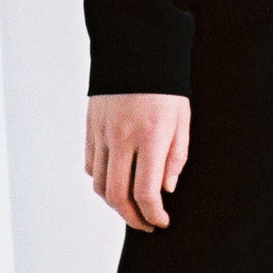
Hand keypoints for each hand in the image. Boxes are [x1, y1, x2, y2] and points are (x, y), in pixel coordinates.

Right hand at [86, 91, 191, 231]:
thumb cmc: (165, 84)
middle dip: (132, 219)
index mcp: (150, 136)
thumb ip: (176, 157)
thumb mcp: (182, 118)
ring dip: (115, 204)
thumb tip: (165, 189)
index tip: (162, 222)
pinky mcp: (90, 128)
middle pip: (117, 196)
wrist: (135, 47)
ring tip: (131, 208)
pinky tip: (116, 181)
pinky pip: (91, 165)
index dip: (153, 215)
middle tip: (146, 225)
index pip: (146, 192)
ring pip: (99, 185)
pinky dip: (102, 181)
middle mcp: (122, 138)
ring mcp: (102, 133)